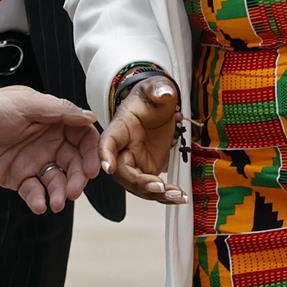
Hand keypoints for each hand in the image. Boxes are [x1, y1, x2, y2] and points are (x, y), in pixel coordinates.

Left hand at [0, 85, 101, 214]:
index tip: (93, 168)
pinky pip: (34, 192)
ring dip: (61, 192)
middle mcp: (48, 141)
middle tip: (74, 190)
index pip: (82, 136)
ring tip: (57, 202)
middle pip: (74, 162)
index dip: (91, 152)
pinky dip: (39, 199)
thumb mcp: (26, 104)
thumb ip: (59, 111)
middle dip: (78, 178)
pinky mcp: (18, 178)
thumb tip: (90, 117)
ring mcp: (34, 161)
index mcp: (53, 120)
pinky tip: (39, 204)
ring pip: (57, 180)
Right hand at [101, 78, 186, 205]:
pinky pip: (153, 187)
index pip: (107, 142)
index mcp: (119, 128)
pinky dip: (165, 195)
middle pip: (122, 172)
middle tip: (159, 186)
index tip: (109, 167)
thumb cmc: (150, 98)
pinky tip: (180, 197)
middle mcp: (122, 149)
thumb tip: (164, 93)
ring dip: (156, 194)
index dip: (105, 156)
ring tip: (176, 195)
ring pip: (138, 185)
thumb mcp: (154, 89)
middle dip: (139, 183)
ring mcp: (134, 162)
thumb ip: (158, 90)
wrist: (158, 107)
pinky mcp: (147, 170)